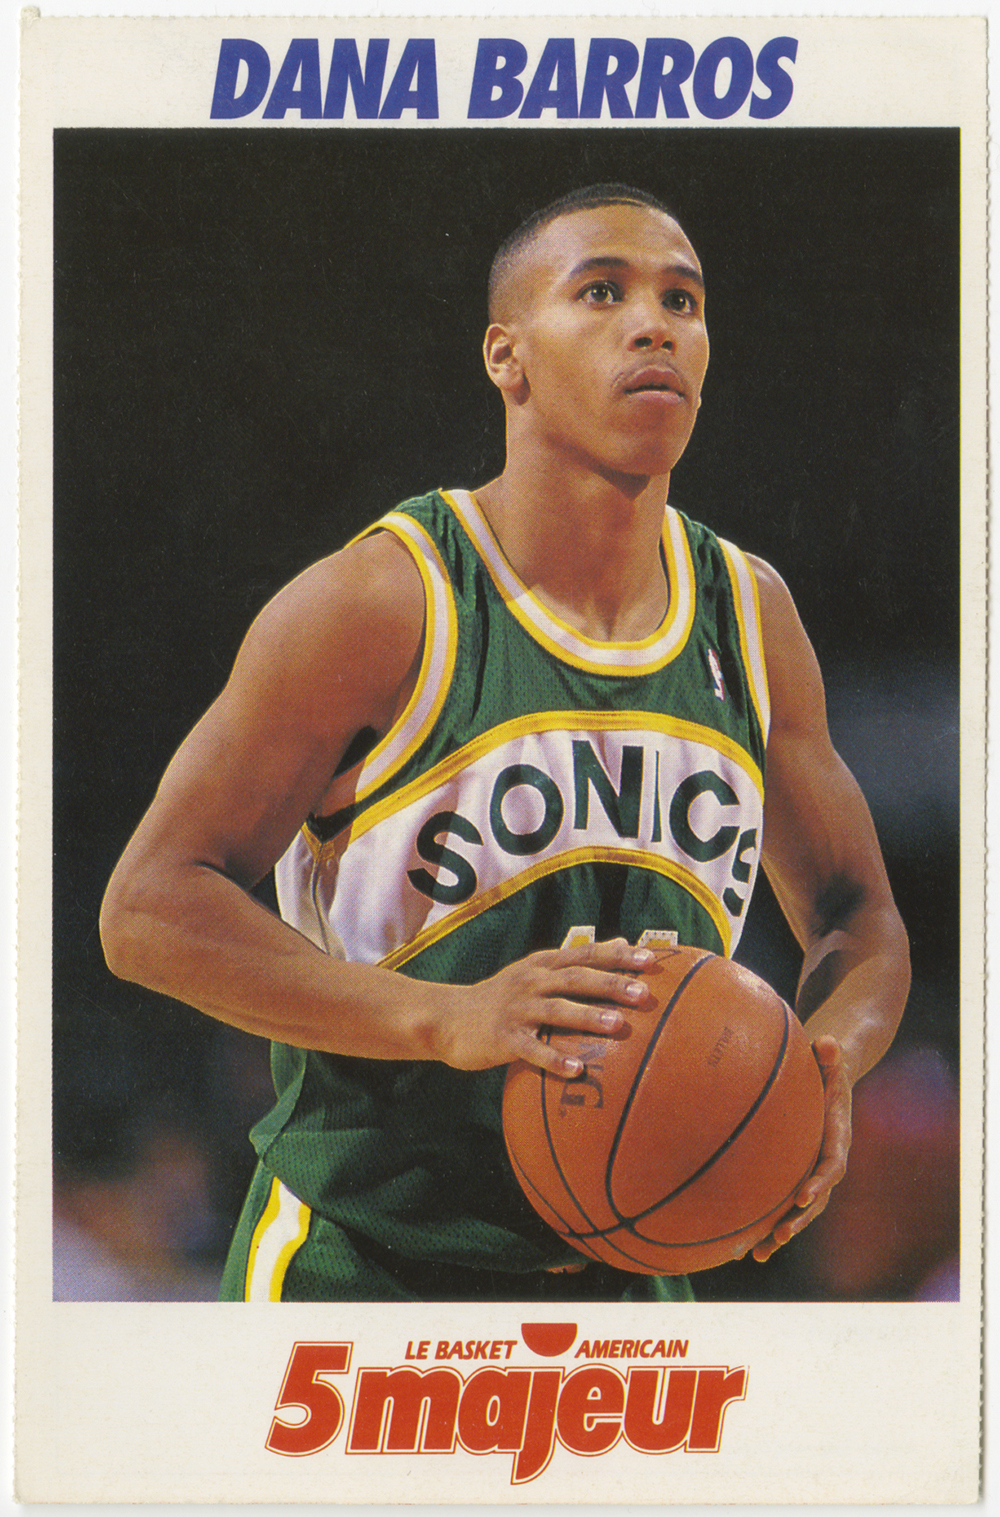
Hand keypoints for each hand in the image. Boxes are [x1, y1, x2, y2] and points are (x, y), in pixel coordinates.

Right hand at [438, 938, 655, 1076]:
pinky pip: (532, 1049)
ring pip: (556, 1010)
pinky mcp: (503, 1038)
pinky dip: (553, 1058)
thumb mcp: (535, 970)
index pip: (585, 954)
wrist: (446, 1017)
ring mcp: (517, 1009)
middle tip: (643, 993)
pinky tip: (576, 1070)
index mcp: (542, 964)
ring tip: (616, 1025)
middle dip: (610, 984)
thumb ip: (575, 960)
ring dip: (587, 1017)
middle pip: (576, 978)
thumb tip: (621, 942)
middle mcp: (532, 981)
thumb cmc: (500, 996)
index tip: (651, 958)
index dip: (618, 955)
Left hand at [749, 1034, 852, 1262]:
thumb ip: (831, 1052)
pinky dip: (765, 1224)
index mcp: (837, 1136)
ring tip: (757, 1253)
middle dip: (800, 1218)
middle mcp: (826, 1159)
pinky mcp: (794, 1173)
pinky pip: (781, 1202)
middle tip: (781, 1232)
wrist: (832, 1078)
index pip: (833, 1164)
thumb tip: (828, 1041)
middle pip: (818, 1198)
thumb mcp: (831, 1056)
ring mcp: (810, 1170)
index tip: (804, 1194)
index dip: (820, 1181)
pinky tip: (742, 1244)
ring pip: (799, 1210)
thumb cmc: (827, 1064)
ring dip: (780, 1232)